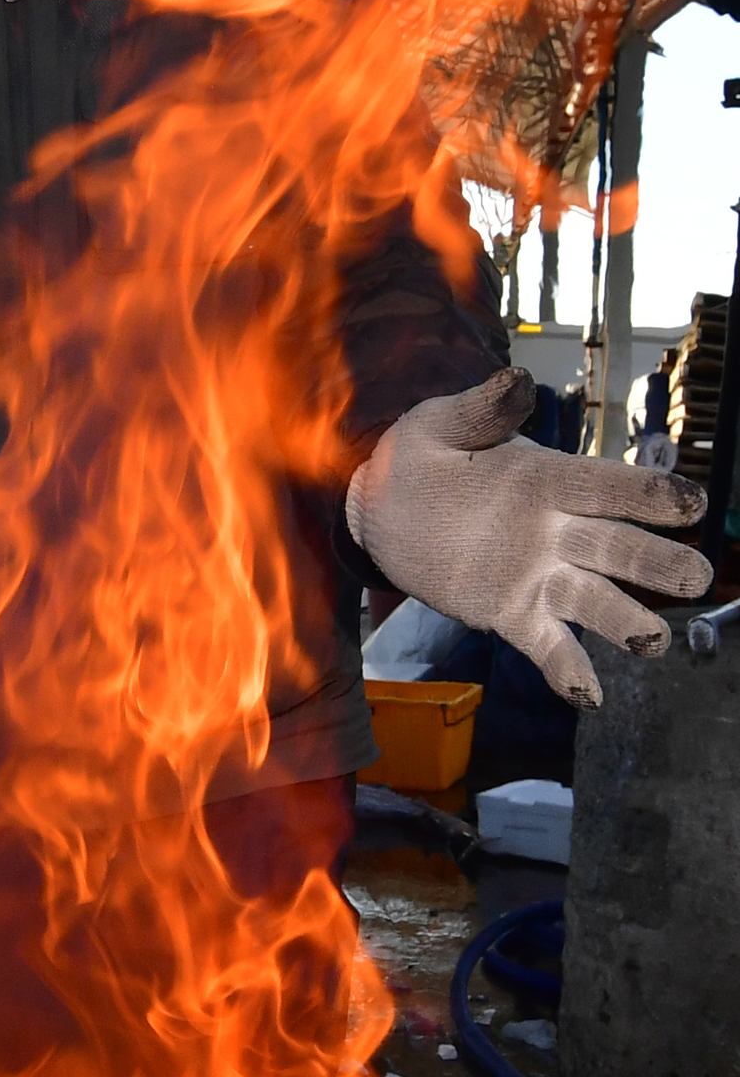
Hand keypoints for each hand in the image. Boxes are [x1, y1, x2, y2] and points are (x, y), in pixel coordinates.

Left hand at [346, 367, 711, 707]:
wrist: (381, 511)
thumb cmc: (418, 458)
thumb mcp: (436, 425)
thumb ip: (479, 410)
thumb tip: (517, 378)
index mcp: (545, 478)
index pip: (605, 486)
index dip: (648, 494)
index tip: (691, 503)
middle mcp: (554, 530)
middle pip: (617, 547)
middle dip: (657, 563)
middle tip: (695, 576)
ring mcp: (537, 576)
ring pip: (594, 600)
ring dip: (626, 620)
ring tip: (653, 641)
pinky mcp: (512, 615)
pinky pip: (549, 646)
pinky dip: (569, 671)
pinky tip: (588, 698)